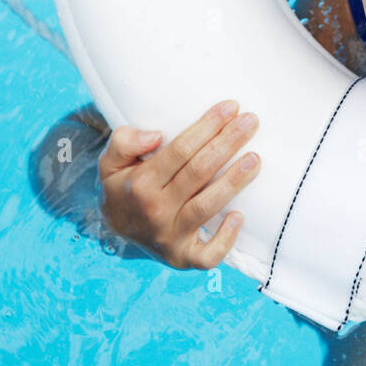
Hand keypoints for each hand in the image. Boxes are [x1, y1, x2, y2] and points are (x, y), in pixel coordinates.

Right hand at [98, 99, 261, 268]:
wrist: (117, 232)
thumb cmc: (123, 188)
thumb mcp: (110, 162)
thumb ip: (123, 142)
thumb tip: (154, 135)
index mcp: (139, 184)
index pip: (179, 151)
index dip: (207, 127)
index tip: (230, 107)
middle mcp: (155, 211)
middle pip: (198, 172)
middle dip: (227, 143)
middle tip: (251, 121)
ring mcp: (170, 237)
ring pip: (207, 206)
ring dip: (234, 181)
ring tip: (255, 158)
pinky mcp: (183, 258)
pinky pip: (207, 255)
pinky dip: (225, 240)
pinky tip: (239, 216)